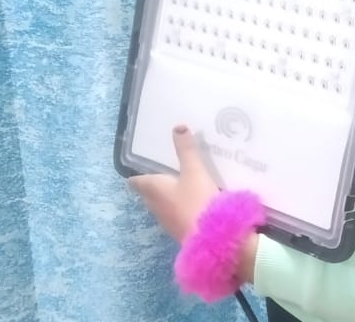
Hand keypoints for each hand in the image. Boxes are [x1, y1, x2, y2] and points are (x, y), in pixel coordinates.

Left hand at [129, 125, 219, 242]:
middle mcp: (156, 206)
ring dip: (165, 197)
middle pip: (147, 194)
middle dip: (150, 185)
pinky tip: (189, 203)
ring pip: (160, 205)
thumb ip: (186, 149)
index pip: (137, 182)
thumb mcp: (194, 170)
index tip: (136, 170)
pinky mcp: (180, 230)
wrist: (211, 237)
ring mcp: (167, 220)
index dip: (136, 175)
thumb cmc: (197, 199)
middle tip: (158, 173)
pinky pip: (174, 214)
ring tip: (175, 185)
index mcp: (154, 189)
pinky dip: (177, 206)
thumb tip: (178, 126)